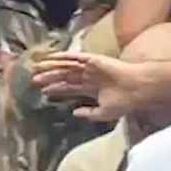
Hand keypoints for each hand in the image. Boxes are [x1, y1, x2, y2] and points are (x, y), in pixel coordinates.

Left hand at [31, 51, 146, 121]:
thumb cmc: (125, 101)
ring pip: (67, 67)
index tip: (44, 93)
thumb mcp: (104, 113)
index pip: (71, 88)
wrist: (136, 89)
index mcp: (93, 89)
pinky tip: (51, 58)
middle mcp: (90, 76)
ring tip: (37, 70)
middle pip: (65, 77)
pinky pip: (75, 57)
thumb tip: (74, 113)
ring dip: (52, 68)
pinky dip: (62, 57)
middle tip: (34, 81)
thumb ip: (89, 114)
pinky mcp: (93, 60)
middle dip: (50, 79)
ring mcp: (91, 67)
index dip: (57, 90)